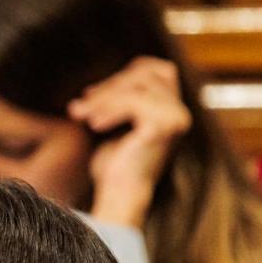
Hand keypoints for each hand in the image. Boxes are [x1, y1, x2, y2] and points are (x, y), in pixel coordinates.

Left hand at [69, 56, 190, 228]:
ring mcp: (176, 118)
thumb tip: (94, 86)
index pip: (157, 69)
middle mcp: (180, 113)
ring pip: (137, 85)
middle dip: (109, 86)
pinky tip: (96, 125)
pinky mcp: (164, 125)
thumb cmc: (115, 163)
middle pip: (145, 74)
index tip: (92, 93)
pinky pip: (132, 101)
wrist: (120, 193)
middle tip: (81, 106)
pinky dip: (109, 109)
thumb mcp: (117, 124)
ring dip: (104, 99)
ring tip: (83, 117)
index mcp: (173, 110)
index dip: (124, 74)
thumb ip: (119, 100)